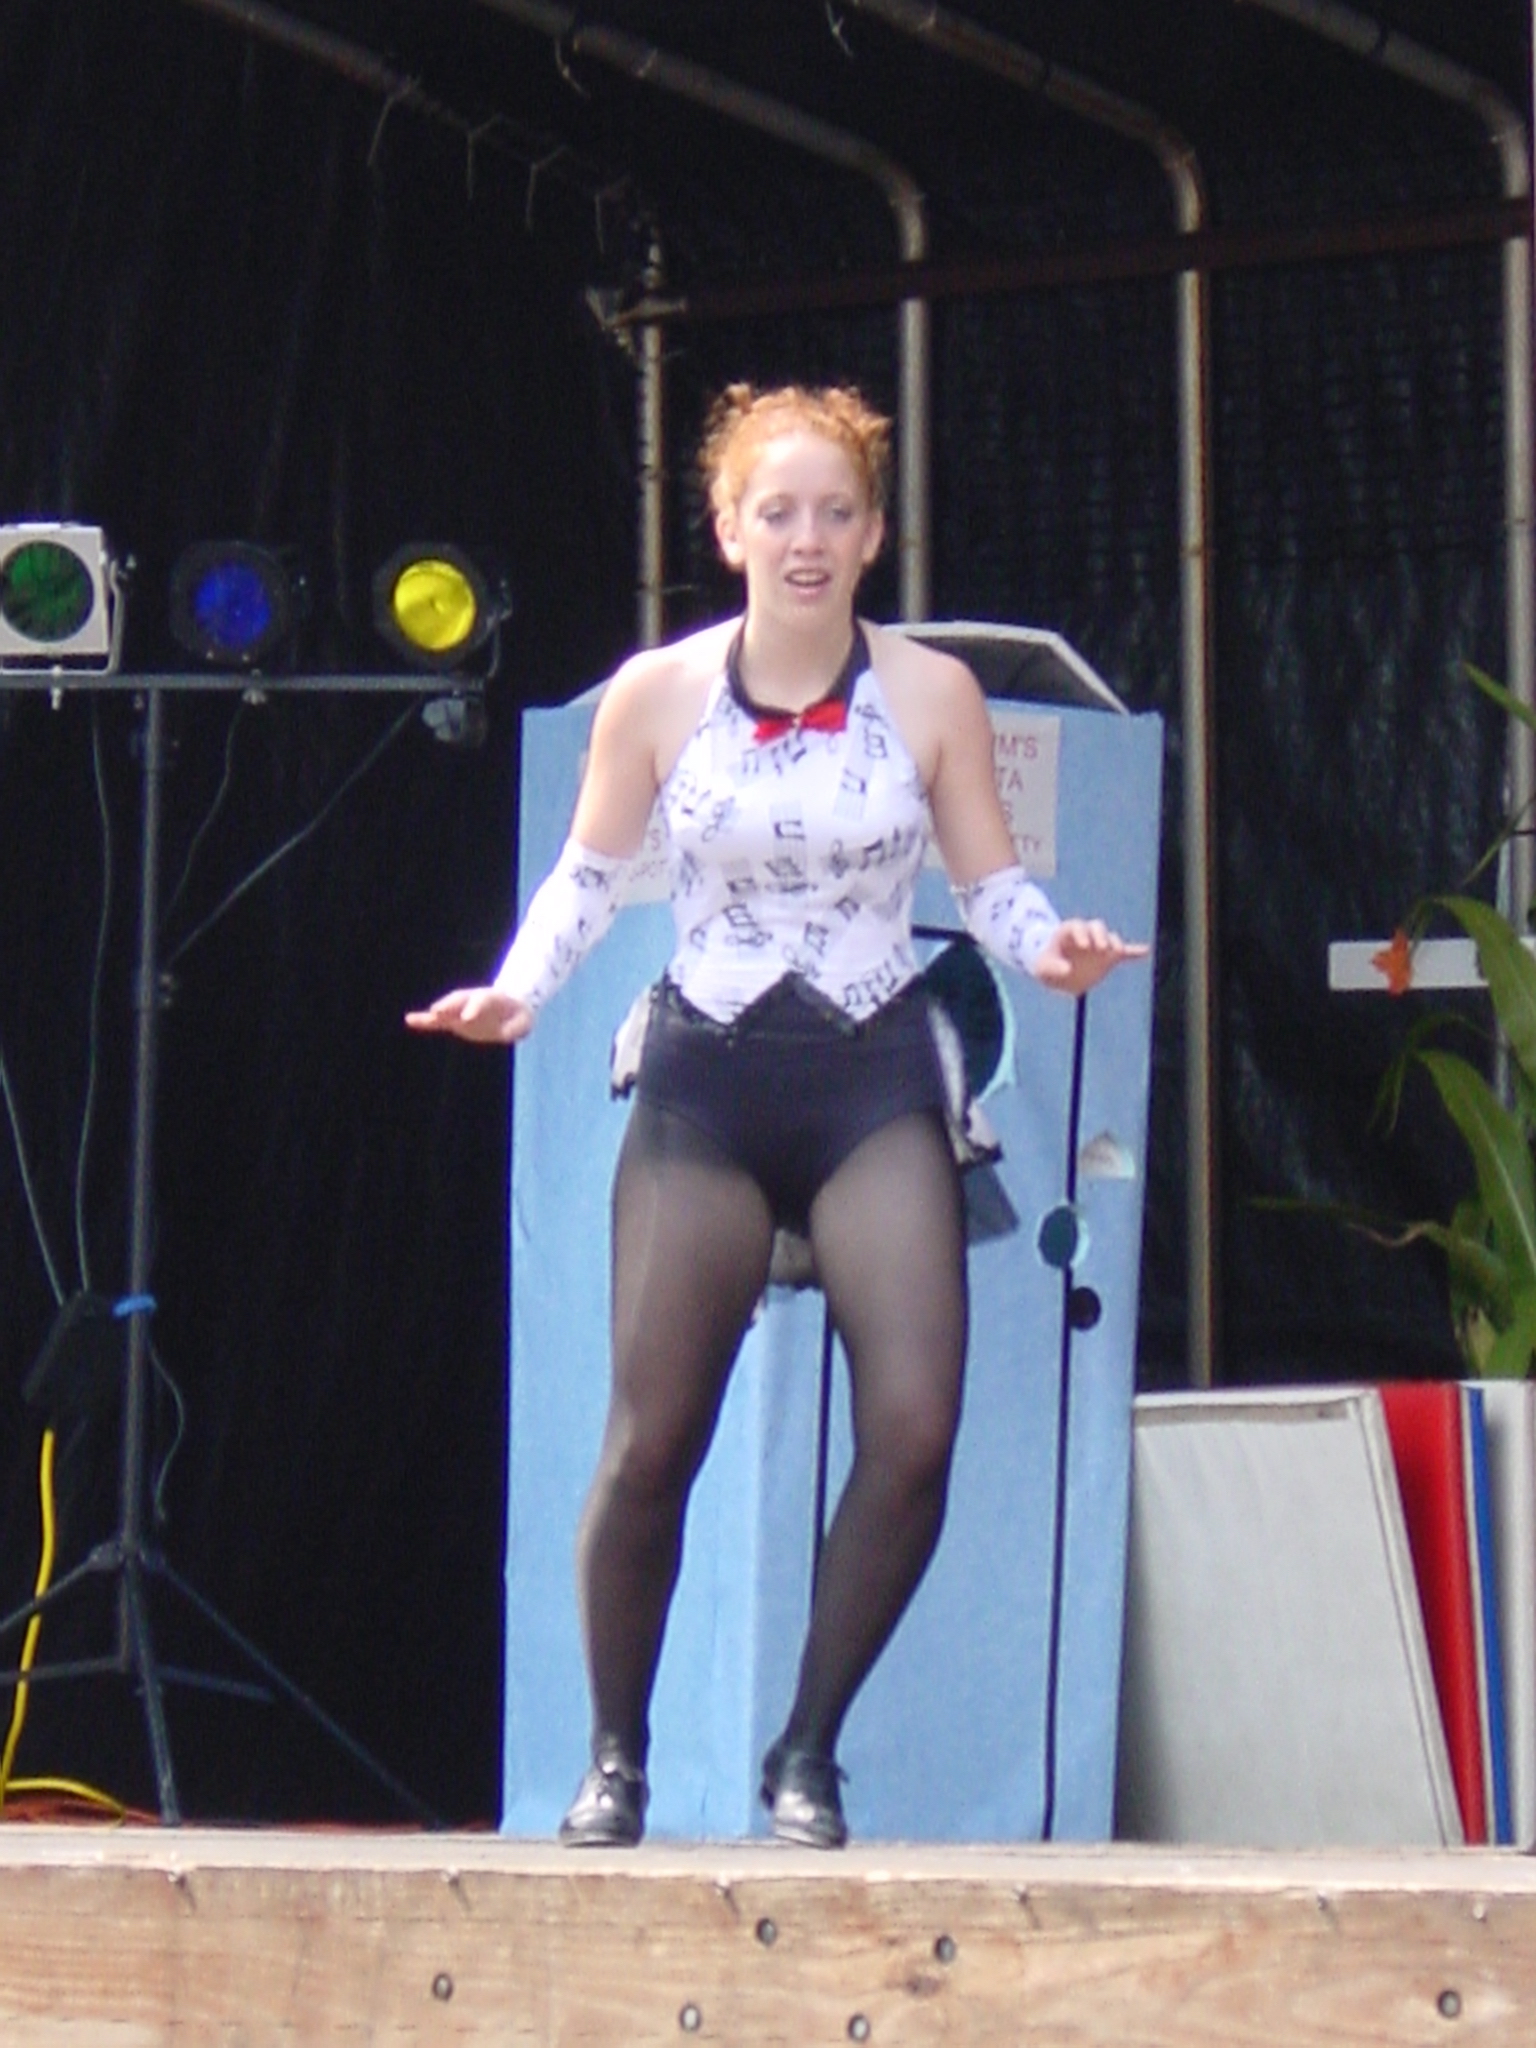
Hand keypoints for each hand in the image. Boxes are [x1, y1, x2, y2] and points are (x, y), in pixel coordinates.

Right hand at [404, 987, 533, 1044]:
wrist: (510, 1007)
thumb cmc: (519, 1015)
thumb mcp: (525, 1022)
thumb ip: (517, 1027)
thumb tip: (505, 1034)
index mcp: (492, 998)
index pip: (481, 1001)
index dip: (474, 1008)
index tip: (467, 1018)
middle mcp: (474, 1001)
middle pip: (459, 1000)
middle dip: (449, 1006)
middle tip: (437, 1011)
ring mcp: (463, 1009)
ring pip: (447, 1009)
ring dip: (434, 1013)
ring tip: (416, 1018)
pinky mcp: (455, 1020)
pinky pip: (439, 1021)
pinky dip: (425, 1021)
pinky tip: (410, 1020)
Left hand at [1032, 920, 1148, 996]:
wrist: (1059, 976)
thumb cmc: (1048, 968)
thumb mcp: (1044, 969)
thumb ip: (1053, 968)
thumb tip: (1067, 970)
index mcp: (1068, 933)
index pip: (1076, 926)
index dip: (1081, 933)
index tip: (1084, 946)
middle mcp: (1087, 935)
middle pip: (1096, 927)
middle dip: (1100, 935)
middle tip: (1102, 947)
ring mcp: (1099, 945)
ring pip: (1110, 938)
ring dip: (1114, 944)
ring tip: (1117, 953)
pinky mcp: (1110, 957)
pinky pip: (1126, 952)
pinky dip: (1135, 952)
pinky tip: (1146, 951)